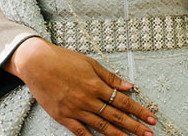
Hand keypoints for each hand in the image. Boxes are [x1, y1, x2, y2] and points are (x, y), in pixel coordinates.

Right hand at [5, 37, 155, 135]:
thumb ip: (109, 77)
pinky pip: (80, 131)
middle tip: (149, 133)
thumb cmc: (63, 59)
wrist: (36, 63)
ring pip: (101, 126)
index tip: (151, 117)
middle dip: (134, 126)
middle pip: (115, 117)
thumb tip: (129, 85)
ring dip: (118, 135)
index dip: (139, 110)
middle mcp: (87, 100)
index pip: (122, 101)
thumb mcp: (90, 63)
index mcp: (95, 85)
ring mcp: (75, 110)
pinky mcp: (63, 117)